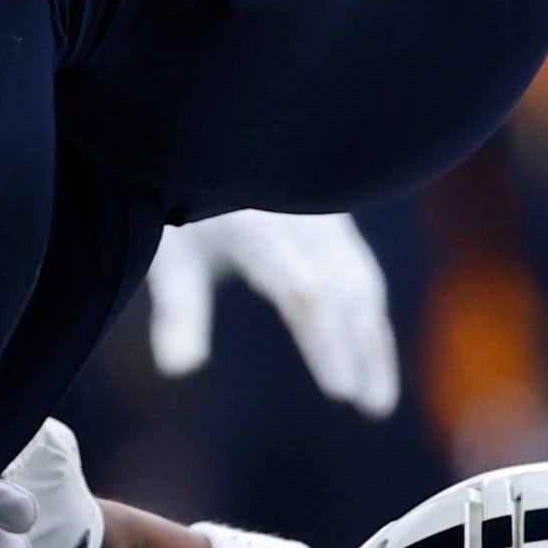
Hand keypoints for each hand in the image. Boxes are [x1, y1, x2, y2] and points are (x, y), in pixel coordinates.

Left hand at [145, 210, 402, 415]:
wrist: (205, 138)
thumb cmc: (175, 199)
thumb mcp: (169, 255)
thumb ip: (177, 311)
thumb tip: (178, 369)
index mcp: (260, 227)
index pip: (305, 293)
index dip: (326, 344)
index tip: (340, 392)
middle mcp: (302, 218)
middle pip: (346, 290)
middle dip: (363, 352)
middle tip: (373, 409)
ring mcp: (322, 214)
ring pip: (363, 279)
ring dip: (375, 340)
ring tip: (379, 398)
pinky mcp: (330, 216)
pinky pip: (360, 268)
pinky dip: (371, 313)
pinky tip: (372, 347)